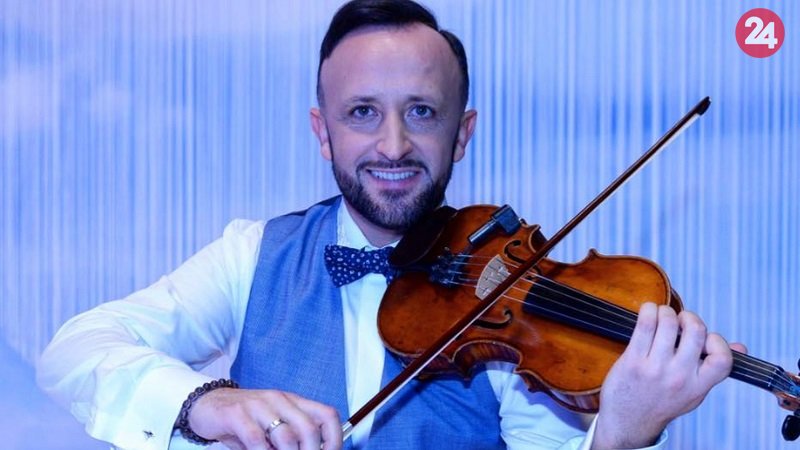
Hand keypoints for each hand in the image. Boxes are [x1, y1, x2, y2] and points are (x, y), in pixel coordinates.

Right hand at [188, 388, 341, 449]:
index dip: (335, 439)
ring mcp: (258, 406)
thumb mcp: (273, 426)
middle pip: (308, 428)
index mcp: (294, 402)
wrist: (208, 404)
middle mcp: (279, 400)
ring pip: (285, 436)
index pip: (327, 415)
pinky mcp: (237, 414)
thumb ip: (293, 438)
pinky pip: (256, 439)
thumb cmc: (246, 420)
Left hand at [592, 302, 745, 448]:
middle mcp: (679, 377)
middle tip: (680, 320)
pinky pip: (645, 325)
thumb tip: (740, 347)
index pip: (722, 358)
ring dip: (667, 311)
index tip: (705, 338)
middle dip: (689, 317)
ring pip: (669, 323)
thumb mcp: (694, 392)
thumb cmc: (663, 401)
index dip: (717, 340)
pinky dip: (649, 310)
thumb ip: (714, 369)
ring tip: (663, 316)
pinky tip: (649, 311)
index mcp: (698, 386)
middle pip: (695, 331)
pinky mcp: (633, 360)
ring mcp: (655, 368)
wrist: (629, 421)